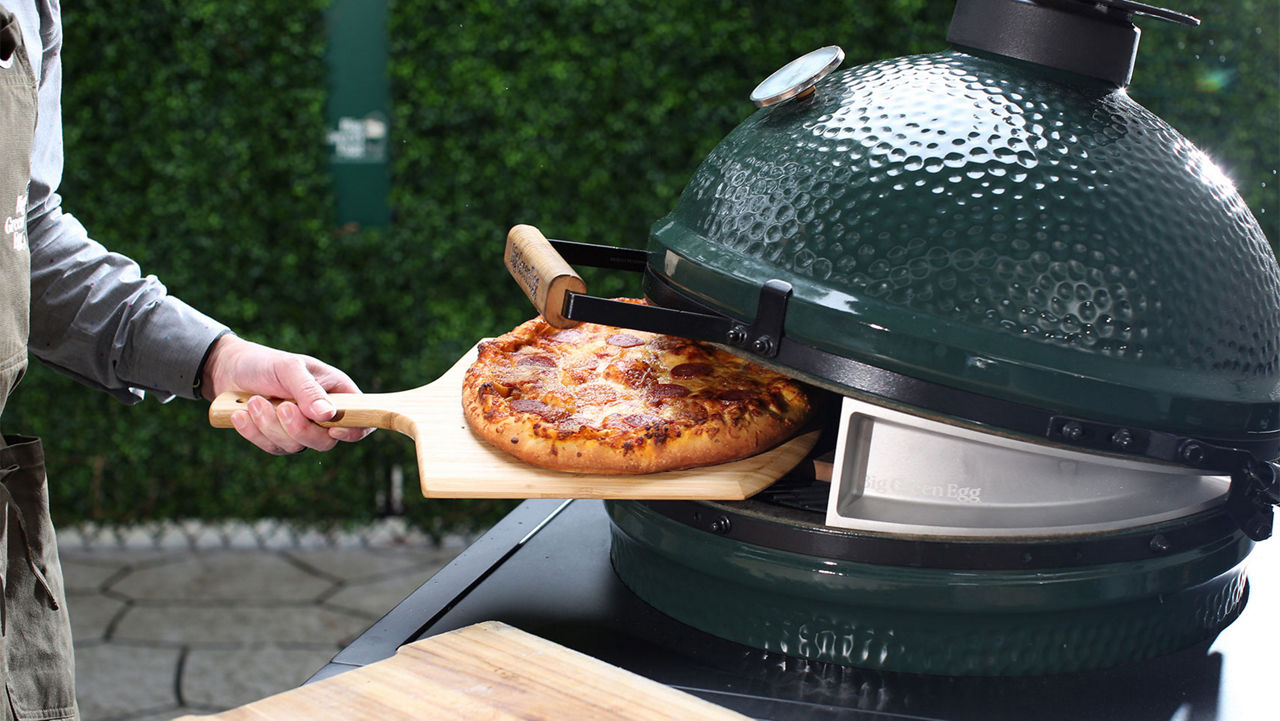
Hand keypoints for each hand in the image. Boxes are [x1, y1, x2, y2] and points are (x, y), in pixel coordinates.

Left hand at [201, 334, 373, 453]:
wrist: (230, 369)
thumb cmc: (266, 363)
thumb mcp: (289, 368)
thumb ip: (308, 391)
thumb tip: (329, 415)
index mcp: (337, 393)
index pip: (360, 419)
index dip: (354, 430)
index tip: (333, 429)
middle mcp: (323, 415)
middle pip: (325, 441)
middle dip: (300, 429)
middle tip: (282, 407)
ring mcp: (300, 430)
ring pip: (295, 446)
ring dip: (270, 426)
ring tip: (253, 402)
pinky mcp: (278, 439)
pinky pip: (272, 447)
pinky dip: (254, 432)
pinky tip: (240, 414)